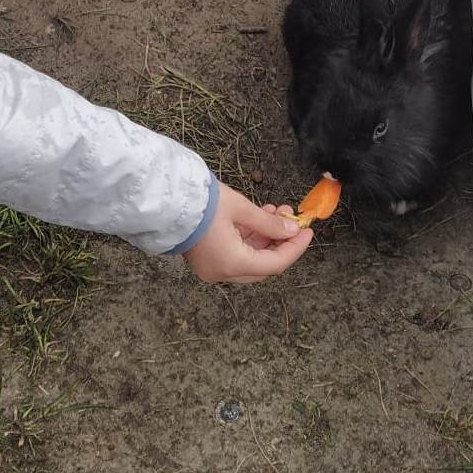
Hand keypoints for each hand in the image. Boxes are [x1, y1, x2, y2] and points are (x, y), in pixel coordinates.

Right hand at [182, 184, 312, 283]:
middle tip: (292, 221)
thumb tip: (292, 230)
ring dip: (265, 238)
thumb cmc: (202, 203)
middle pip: (263, 265)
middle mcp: (223, 272)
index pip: (275, 263)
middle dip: (280, 243)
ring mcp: (212, 268)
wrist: (166, 200)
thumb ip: (269, 223)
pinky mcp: (206, 260)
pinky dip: (249, 240)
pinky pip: (235, 255)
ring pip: (250, 260)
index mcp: (232, 263)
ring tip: (276, 212)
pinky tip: (259, 218)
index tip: (307, 230)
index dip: (294, 247)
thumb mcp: (241, 209)